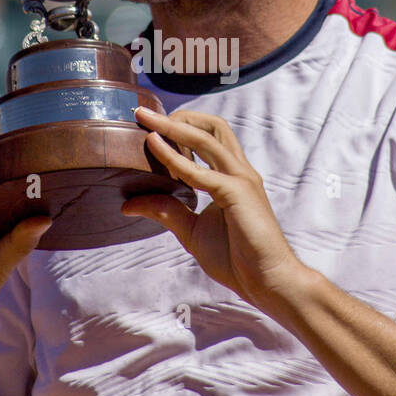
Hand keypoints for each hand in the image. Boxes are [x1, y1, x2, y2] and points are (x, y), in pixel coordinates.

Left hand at [121, 107, 303, 310]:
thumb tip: (128, 205)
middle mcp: (239, 171)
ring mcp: (241, 179)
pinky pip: (199, 171)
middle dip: (180, 116)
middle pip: (213, 126)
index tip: (150, 126)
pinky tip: (154, 147)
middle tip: (146, 115)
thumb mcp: (190, 230)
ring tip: (145, 118)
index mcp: (232, 177)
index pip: (209, 138)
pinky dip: (173, 156)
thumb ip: (166, 211)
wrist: (266, 281)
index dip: (182, 128)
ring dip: (173, 126)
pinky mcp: (237, 193)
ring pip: (207, 137)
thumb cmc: (236, 258)